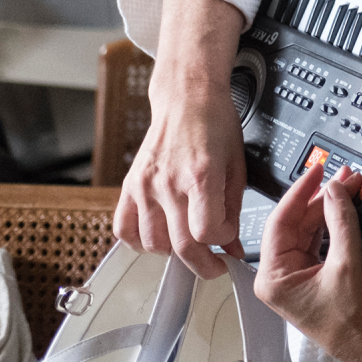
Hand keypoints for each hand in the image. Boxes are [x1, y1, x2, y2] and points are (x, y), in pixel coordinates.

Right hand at [116, 0, 247, 278]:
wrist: (188, 98)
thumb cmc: (216, 125)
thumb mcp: (237, 166)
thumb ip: (234, 209)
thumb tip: (233, 245)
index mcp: (201, 176)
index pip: (207, 233)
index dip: (222, 242)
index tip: (229, 240)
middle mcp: (169, 184)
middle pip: (181, 246)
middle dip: (202, 263)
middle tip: (214, 263)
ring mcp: (145, 186)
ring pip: (153, 244)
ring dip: (173, 252)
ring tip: (188, 240)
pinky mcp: (129, 185)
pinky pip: (124, 230)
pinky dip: (140, 241)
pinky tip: (159, 234)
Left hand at [255, 163, 361, 361]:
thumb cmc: (353, 318)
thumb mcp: (346, 263)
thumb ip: (340, 221)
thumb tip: (335, 189)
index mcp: (273, 277)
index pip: (280, 222)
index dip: (300, 192)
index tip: (316, 170)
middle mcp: (279, 275)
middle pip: (296, 223)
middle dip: (321, 198)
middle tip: (345, 177)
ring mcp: (296, 274)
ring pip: (309, 228)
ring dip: (330, 208)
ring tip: (350, 186)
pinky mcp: (313, 272)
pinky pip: (320, 238)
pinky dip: (334, 222)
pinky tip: (346, 207)